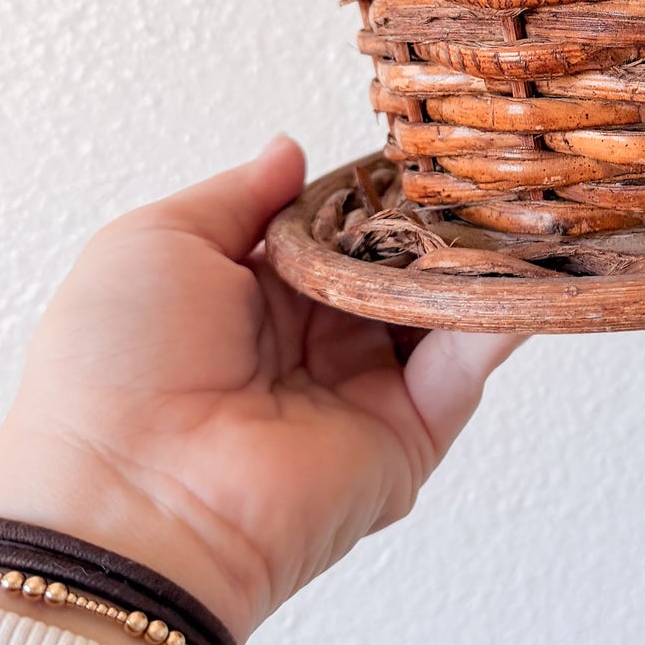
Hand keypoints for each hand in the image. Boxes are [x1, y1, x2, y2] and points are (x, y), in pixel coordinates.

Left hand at [0, 138, 523, 644]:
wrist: (129, 498)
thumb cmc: (115, 367)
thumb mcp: (156, 242)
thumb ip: (239, 194)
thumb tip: (292, 151)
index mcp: (253, 298)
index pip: (338, 230)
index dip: (376, 190)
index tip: (419, 146)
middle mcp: (314, 344)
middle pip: (398, 266)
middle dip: (437, 217)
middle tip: (481, 161)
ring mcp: (366, 391)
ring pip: (443, 309)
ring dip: (479, 256)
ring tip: (520, 194)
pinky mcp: (409, 437)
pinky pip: (466, 364)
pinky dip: (503, 311)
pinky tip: (529, 258)